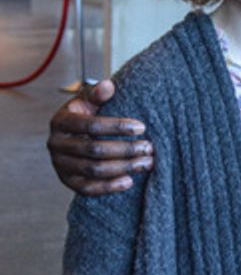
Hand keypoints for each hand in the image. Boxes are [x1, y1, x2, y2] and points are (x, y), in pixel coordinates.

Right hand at [47, 79, 153, 195]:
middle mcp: (56, 144)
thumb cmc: (88, 112)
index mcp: (61, 121)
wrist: (77, 132)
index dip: (117, 126)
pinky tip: (129, 181)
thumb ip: (98, 93)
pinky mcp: (68, 181)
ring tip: (147, 162)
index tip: (142, 127)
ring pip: (93, 170)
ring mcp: (60, 165)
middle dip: (125, 149)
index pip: (91, 125)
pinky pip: (88, 188)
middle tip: (149, 147)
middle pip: (93, 150)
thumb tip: (108, 86)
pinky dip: (109, 186)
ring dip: (123, 167)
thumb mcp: (90, 99)